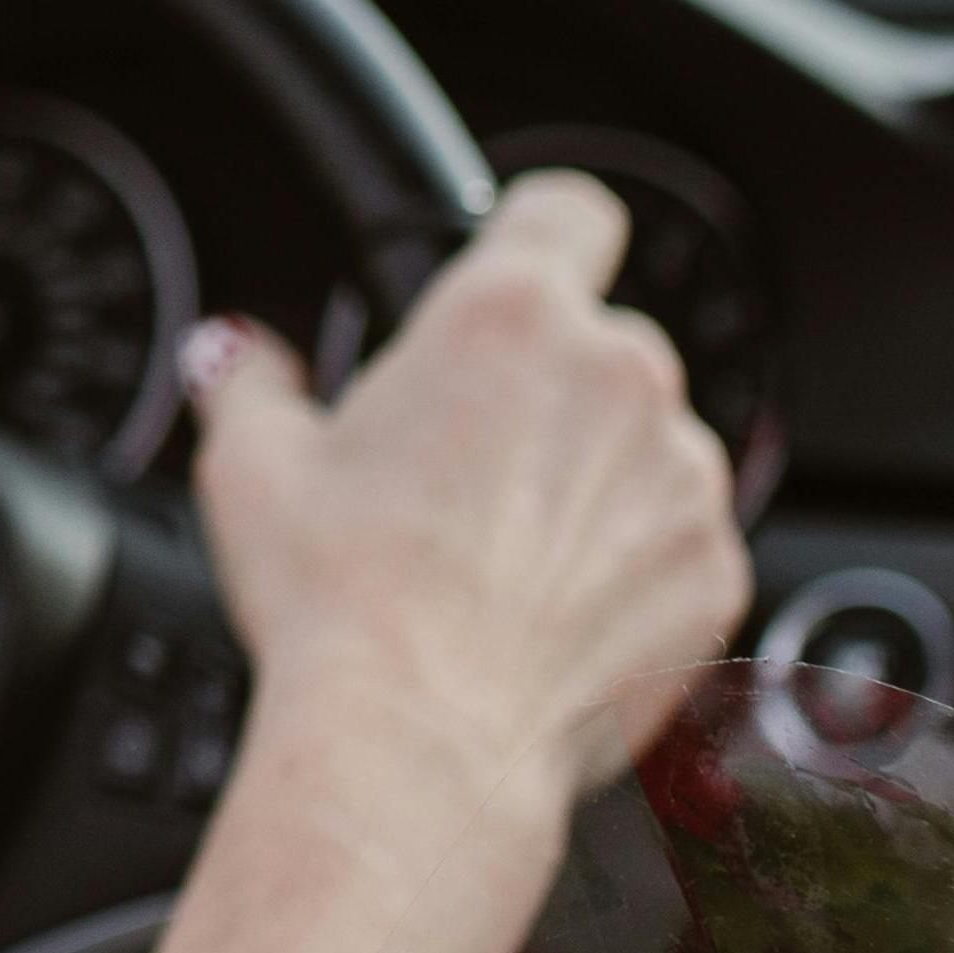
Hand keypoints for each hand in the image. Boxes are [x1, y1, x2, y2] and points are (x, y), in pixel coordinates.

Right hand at [179, 168, 749, 807]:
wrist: (424, 744)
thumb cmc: (342, 601)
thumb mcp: (254, 466)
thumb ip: (251, 380)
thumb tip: (236, 356)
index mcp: (508, 315)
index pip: (567, 209)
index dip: (536, 240)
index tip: (509, 286)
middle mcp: (618, 374)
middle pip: (600, 341)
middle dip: (545, 392)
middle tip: (464, 467)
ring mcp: (682, 473)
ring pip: (646, 445)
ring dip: (593, 480)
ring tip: (503, 559)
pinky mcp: (717, 569)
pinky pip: (680, 540)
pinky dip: (634, 568)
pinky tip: (551, 616)